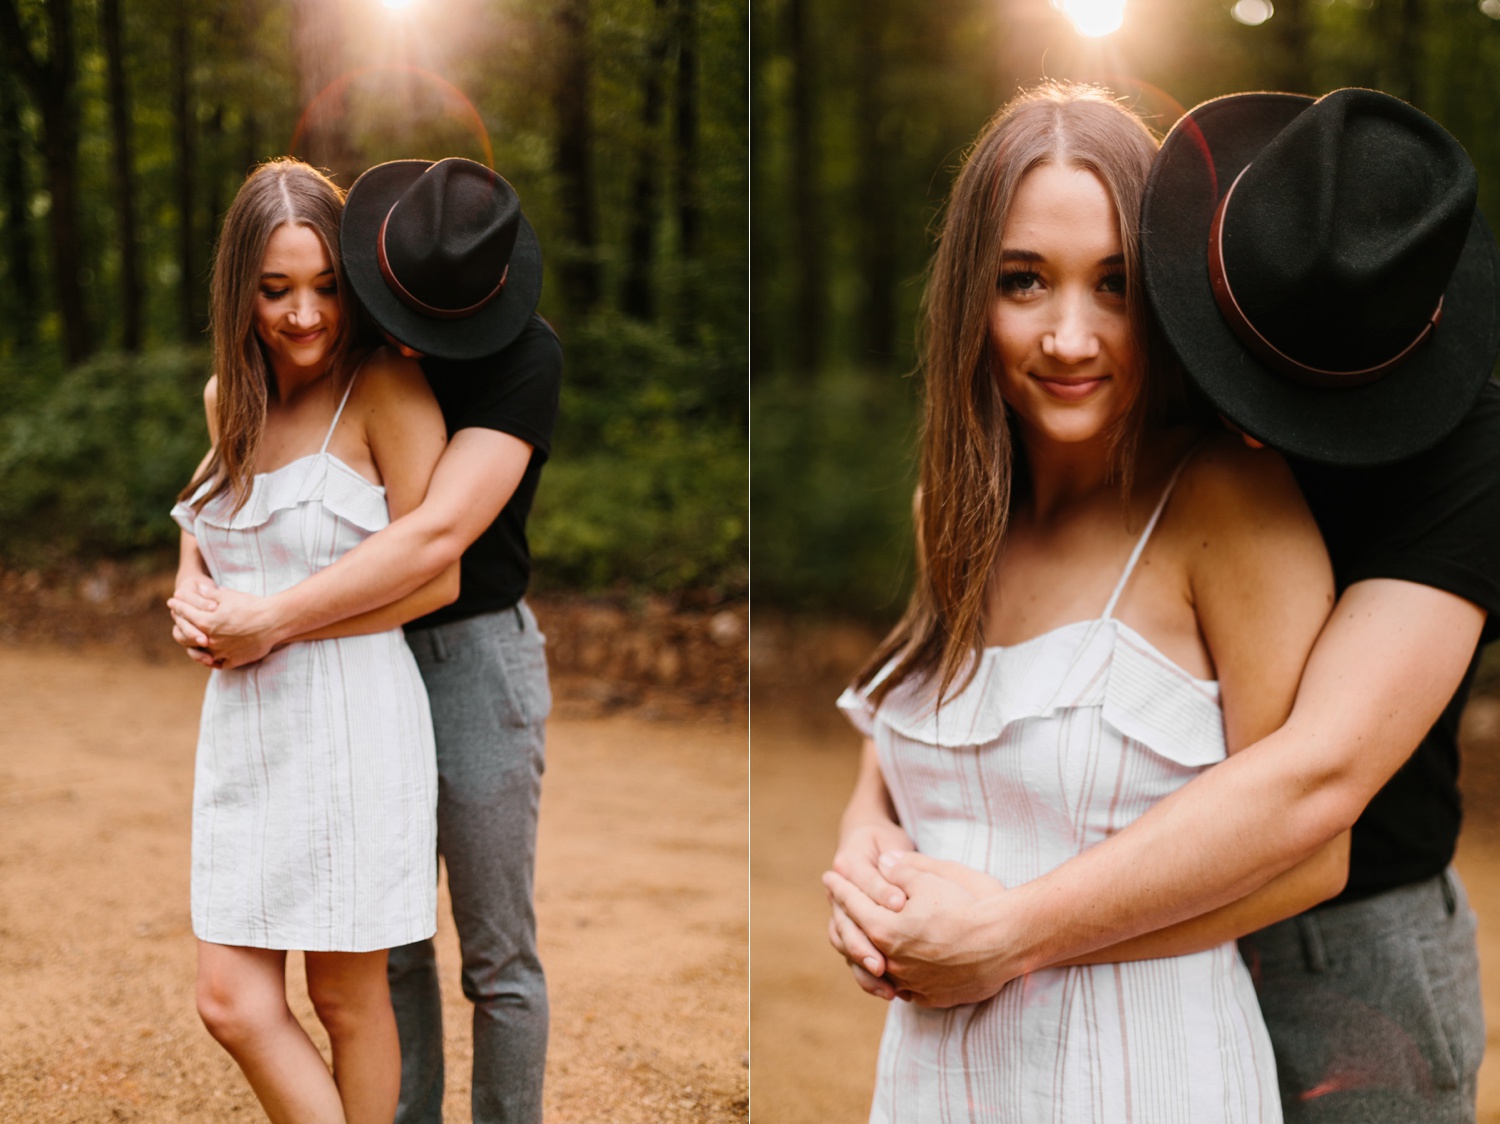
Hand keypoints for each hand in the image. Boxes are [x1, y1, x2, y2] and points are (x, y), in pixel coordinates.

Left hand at [167, 585, 281, 668]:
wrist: (274, 621)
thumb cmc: (251, 606)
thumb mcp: (228, 595)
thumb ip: (209, 593)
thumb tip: (196, 588)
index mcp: (206, 622)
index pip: (185, 612)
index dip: (177, 605)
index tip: (172, 601)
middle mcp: (210, 640)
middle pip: (186, 634)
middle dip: (181, 623)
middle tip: (177, 617)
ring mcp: (221, 652)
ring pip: (199, 651)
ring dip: (194, 643)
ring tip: (193, 638)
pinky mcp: (233, 660)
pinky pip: (217, 662)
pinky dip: (213, 659)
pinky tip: (211, 654)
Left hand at [823, 852, 1010, 1008]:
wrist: (1008, 942)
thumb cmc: (971, 904)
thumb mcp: (932, 878)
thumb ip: (902, 871)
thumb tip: (883, 862)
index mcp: (887, 931)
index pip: (853, 906)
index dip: (840, 888)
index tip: (829, 876)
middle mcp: (893, 962)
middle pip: (856, 940)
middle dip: (845, 917)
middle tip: (838, 902)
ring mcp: (912, 983)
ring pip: (876, 969)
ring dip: (865, 948)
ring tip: (861, 934)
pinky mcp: (931, 997)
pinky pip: (901, 986)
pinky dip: (892, 972)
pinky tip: (892, 963)